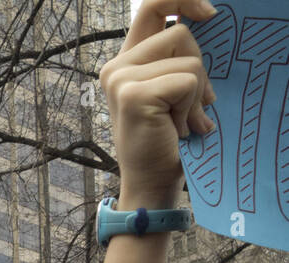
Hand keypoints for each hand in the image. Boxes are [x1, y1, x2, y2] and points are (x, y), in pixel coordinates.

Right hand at [100, 0, 216, 206]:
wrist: (152, 183)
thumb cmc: (166, 140)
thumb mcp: (173, 90)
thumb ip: (177, 58)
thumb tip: (208, 18)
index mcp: (125, 62)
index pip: (151, 5)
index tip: (210, 13)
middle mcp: (115, 67)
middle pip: (179, 32)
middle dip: (197, 66)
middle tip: (191, 104)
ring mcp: (120, 80)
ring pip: (188, 58)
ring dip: (195, 92)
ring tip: (180, 120)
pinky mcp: (133, 94)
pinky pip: (187, 79)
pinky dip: (191, 106)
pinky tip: (177, 128)